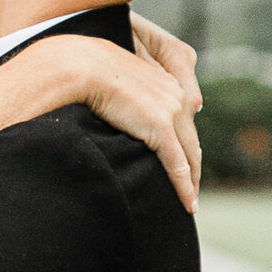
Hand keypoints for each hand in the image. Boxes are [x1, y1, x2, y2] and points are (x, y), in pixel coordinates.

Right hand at [0, 28, 204, 211]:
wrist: (79, 66)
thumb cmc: (85, 71)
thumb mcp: (112, 80)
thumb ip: (124, 94)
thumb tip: (115, 111)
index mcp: (165, 82)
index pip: (182, 119)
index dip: (184, 144)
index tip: (182, 162)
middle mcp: (175, 95)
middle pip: (190, 139)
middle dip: (192, 166)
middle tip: (190, 190)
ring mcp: (171, 110)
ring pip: (189, 154)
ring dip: (191, 181)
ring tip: (189, 203)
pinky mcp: (160, 127)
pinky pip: (177, 164)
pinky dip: (184, 186)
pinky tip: (187, 204)